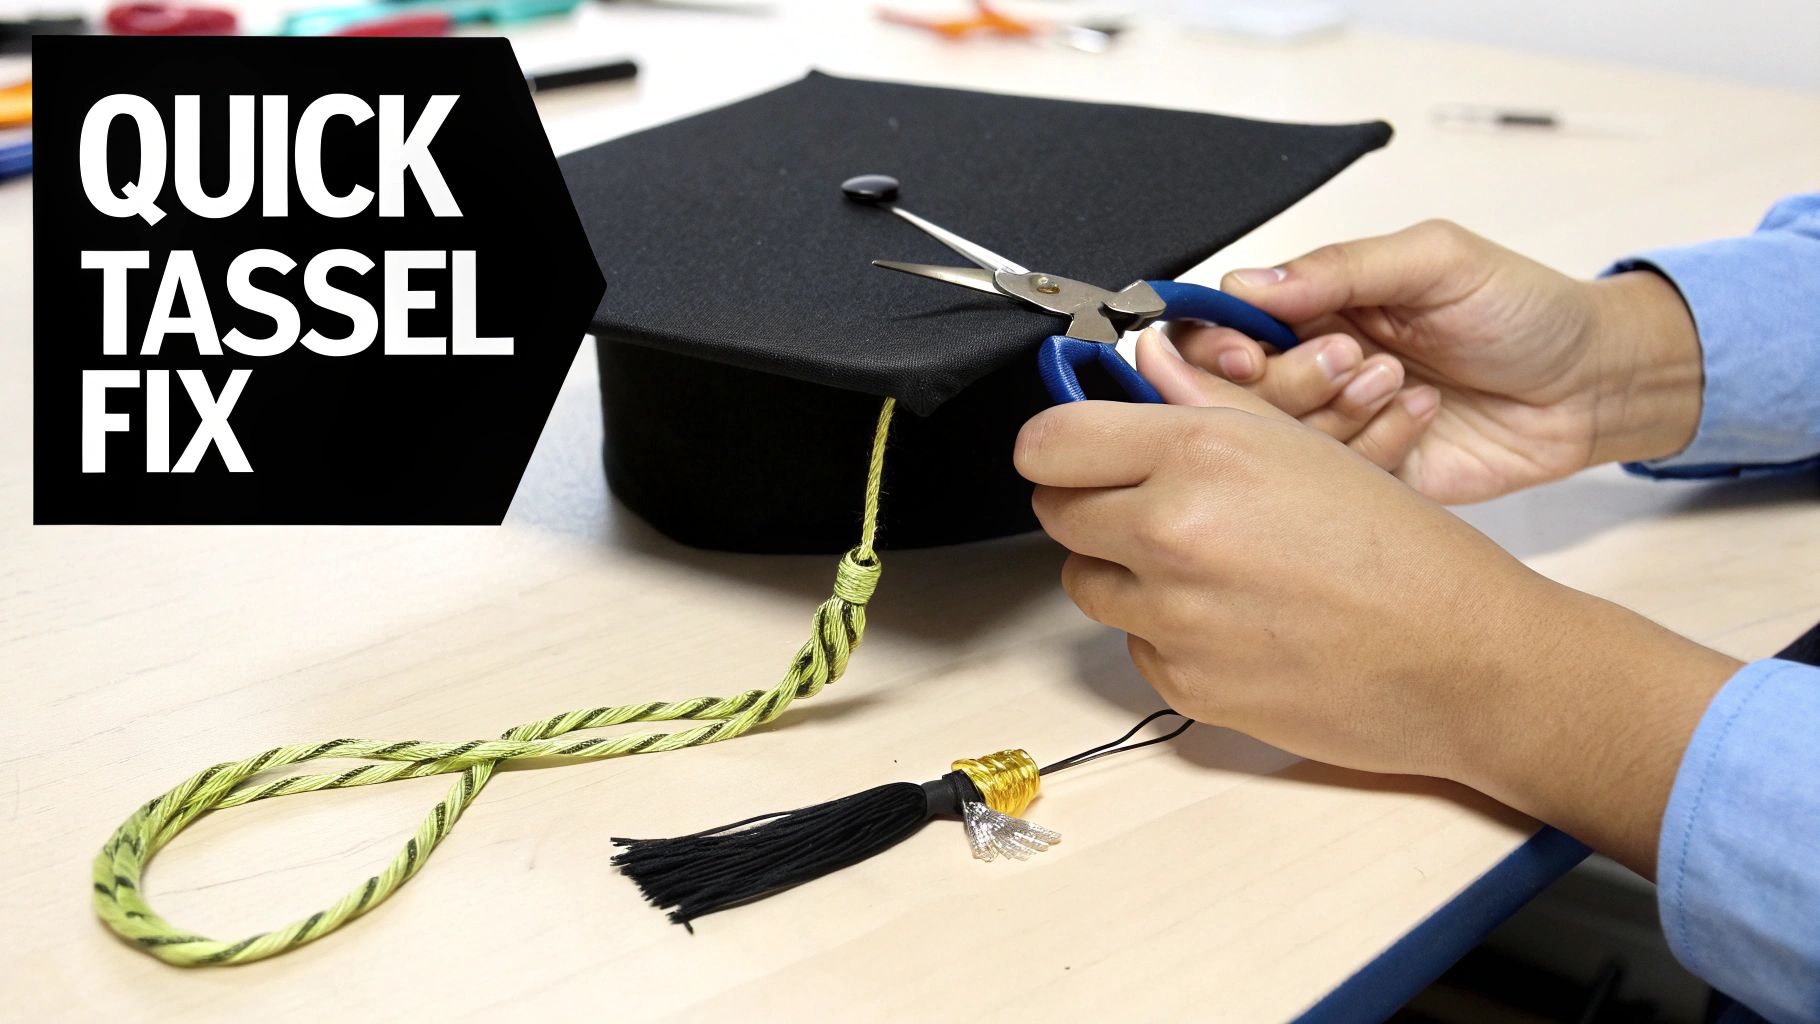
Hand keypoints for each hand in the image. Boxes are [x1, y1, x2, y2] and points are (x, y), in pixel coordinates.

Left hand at [1018, 342, 1740, 874]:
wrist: (1465, 660)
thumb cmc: (1407, 551)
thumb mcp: (1307, 447)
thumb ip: (1205, 405)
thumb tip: (1138, 370)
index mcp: (1202, 453)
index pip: (1049, 443)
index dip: (1058, 445)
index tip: (1072, 448)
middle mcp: (1173, 532)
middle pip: (1056, 511)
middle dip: (1090, 503)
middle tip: (1142, 501)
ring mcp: (1172, 616)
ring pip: (1086, 581)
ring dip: (1123, 568)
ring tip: (1203, 561)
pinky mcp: (1182, 682)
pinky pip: (1136, 643)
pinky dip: (1166, 630)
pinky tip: (1236, 618)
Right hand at [1165, 221, 1704, 502]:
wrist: (1593, 383)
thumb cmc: (1523, 309)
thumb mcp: (1436, 261)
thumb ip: (1339, 268)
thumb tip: (1246, 284)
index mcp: (1312, 307)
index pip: (1219, 328)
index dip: (1216, 346)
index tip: (1247, 351)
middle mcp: (1311, 369)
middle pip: (1233, 395)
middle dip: (1287, 381)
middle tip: (1353, 359)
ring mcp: (1337, 429)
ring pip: (1279, 443)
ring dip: (1338, 411)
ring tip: (1401, 381)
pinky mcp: (1368, 479)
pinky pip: (1335, 479)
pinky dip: (1377, 444)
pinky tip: (1424, 412)